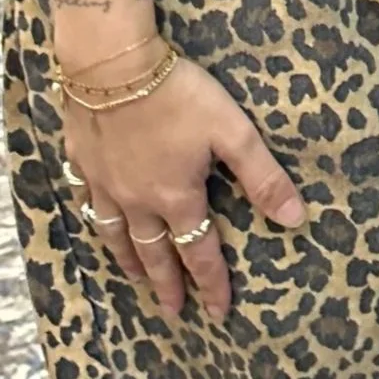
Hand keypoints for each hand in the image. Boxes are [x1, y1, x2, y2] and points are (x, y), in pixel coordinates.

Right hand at [60, 51, 304, 318]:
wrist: (111, 64)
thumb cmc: (178, 94)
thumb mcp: (233, 132)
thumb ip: (263, 178)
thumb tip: (296, 220)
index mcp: (177, 197)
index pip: (198, 252)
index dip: (211, 285)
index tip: (218, 314)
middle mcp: (137, 201)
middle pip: (153, 254)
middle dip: (166, 285)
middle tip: (173, 313)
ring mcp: (104, 183)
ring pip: (114, 235)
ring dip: (128, 260)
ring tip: (135, 279)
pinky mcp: (81, 160)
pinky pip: (86, 202)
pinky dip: (94, 221)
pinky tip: (97, 222)